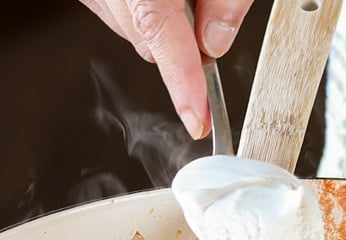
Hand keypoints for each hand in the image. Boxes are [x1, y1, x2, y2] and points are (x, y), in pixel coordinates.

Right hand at [77, 0, 254, 138]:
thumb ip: (225, 1)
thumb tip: (214, 46)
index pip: (161, 38)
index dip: (184, 85)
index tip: (198, 123)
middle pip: (151, 45)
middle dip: (184, 44)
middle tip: (207, 10)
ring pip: (137, 36)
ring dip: (164, 25)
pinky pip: (120, 19)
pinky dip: (142, 15)